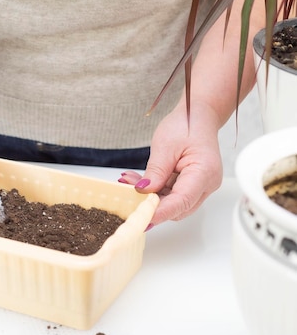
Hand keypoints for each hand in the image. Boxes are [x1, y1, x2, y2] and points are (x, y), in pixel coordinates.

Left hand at [118, 106, 223, 226]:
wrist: (199, 115)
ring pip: (173, 203)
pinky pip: (172, 194)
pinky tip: (138, 181)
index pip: (182, 201)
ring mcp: (201, 186)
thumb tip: (144, 192)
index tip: (142, 219)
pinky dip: (155, 190)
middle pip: (178, 207)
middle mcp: (207, 183)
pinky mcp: (192, 184)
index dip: (161, 212)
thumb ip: (155, 172)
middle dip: (153, 205)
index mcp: (204, 172)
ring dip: (151, 197)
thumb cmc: (187, 125)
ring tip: (128, 182)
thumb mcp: (165, 146)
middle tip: (128, 199)